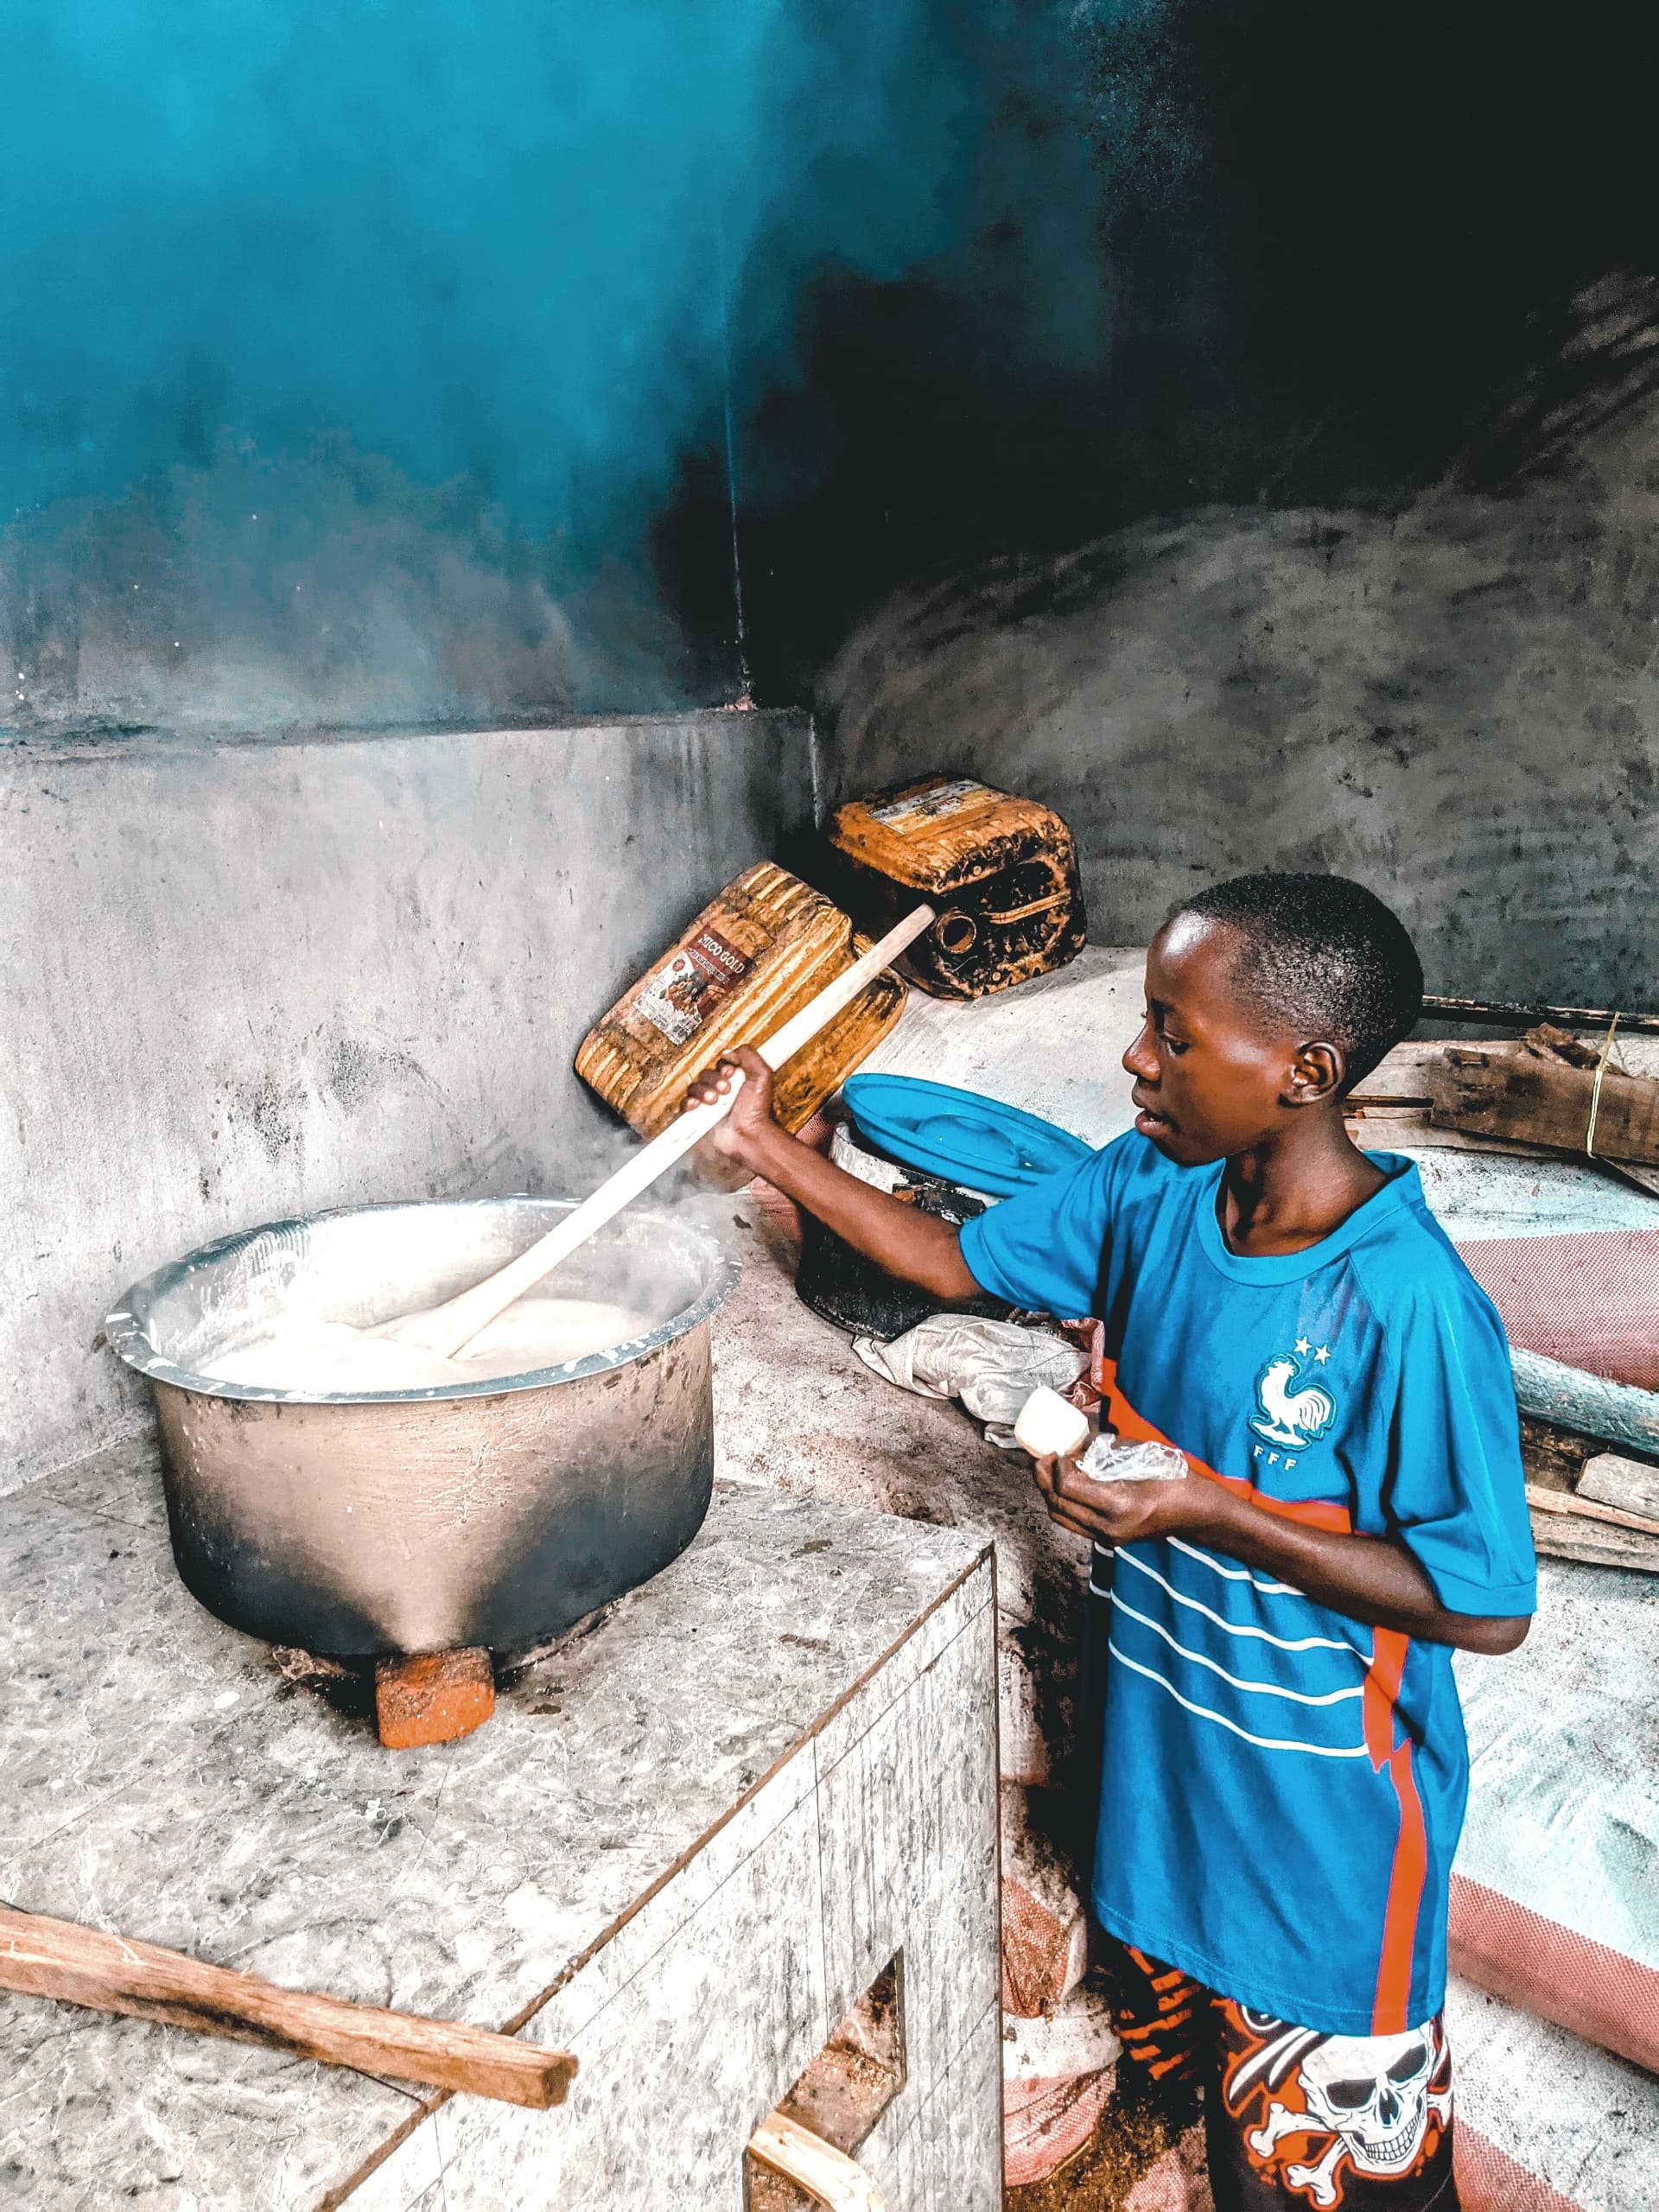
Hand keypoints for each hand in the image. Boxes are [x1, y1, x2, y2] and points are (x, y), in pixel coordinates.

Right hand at [682, 1045, 780, 1164]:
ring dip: (703, 1091)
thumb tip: (729, 1051)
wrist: (749, 1135)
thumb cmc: (758, 1112)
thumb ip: (748, 1056)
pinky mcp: (699, 1116)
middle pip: (706, 1074)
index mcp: (736, 1080)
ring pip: (695, 1087)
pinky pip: (686, 1104)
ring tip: (715, 1101)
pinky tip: (698, 1106)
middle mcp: (722, 1091)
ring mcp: (709, 1104)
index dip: (723, 1068)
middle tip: (726, 1090)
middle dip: (714, 1080)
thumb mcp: (762, 1075)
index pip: (721, 1065)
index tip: (731, 1073)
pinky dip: (690, 1103)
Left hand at [1032, 1452, 1221, 1547]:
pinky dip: (1063, 1503)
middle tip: (1043, 1456)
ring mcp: (1107, 1537)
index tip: (1059, 1449)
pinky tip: (1067, 1485)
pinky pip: (1073, 1523)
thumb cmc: (1178, 1480)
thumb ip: (1107, 1449)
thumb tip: (1079, 1442)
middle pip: (1057, 1503)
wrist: (1199, 1515)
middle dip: (1043, 1478)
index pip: (1067, 1486)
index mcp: (1119, 1504)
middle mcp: (1109, 1526)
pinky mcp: (1108, 1540)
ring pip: (1060, 1517)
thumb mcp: (1144, 1455)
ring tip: (1050, 1470)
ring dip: (1049, 1492)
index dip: (1056, 1465)